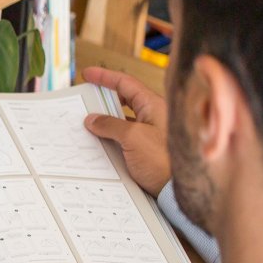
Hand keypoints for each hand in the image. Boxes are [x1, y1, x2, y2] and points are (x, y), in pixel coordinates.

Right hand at [81, 66, 171, 196]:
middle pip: (124, 101)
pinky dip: (111, 137)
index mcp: (154, 106)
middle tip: (85, 100)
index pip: (126, 84)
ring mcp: (150, 133)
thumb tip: (92, 119)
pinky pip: (124, 137)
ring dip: (105, 122)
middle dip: (103, 100)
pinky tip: (99, 143)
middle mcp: (153, 116)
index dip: (105, 77)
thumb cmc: (163, 160)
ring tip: (87, 125)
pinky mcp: (146, 150)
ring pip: (123, 120)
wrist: (176, 189)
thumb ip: (110, 125)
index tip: (89, 74)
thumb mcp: (133, 138)